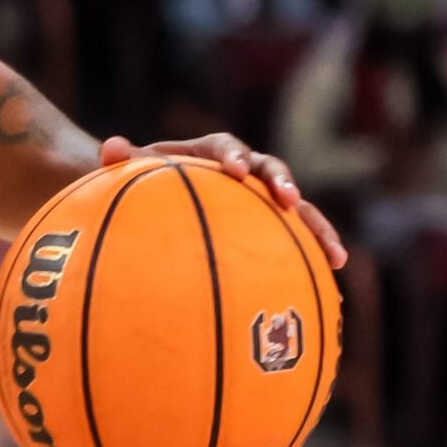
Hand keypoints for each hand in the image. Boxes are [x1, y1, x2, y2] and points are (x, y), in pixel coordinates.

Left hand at [100, 133, 347, 269]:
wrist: (157, 193)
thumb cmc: (142, 180)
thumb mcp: (129, 170)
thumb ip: (121, 159)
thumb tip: (110, 146)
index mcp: (211, 152)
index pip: (225, 147)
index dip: (233, 156)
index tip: (235, 170)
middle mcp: (244, 171)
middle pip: (271, 172)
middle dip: (284, 185)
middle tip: (291, 201)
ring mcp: (260, 200)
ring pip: (297, 211)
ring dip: (318, 229)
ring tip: (336, 258)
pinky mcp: (270, 229)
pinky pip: (295, 245)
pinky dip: (312, 266)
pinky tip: (330, 300)